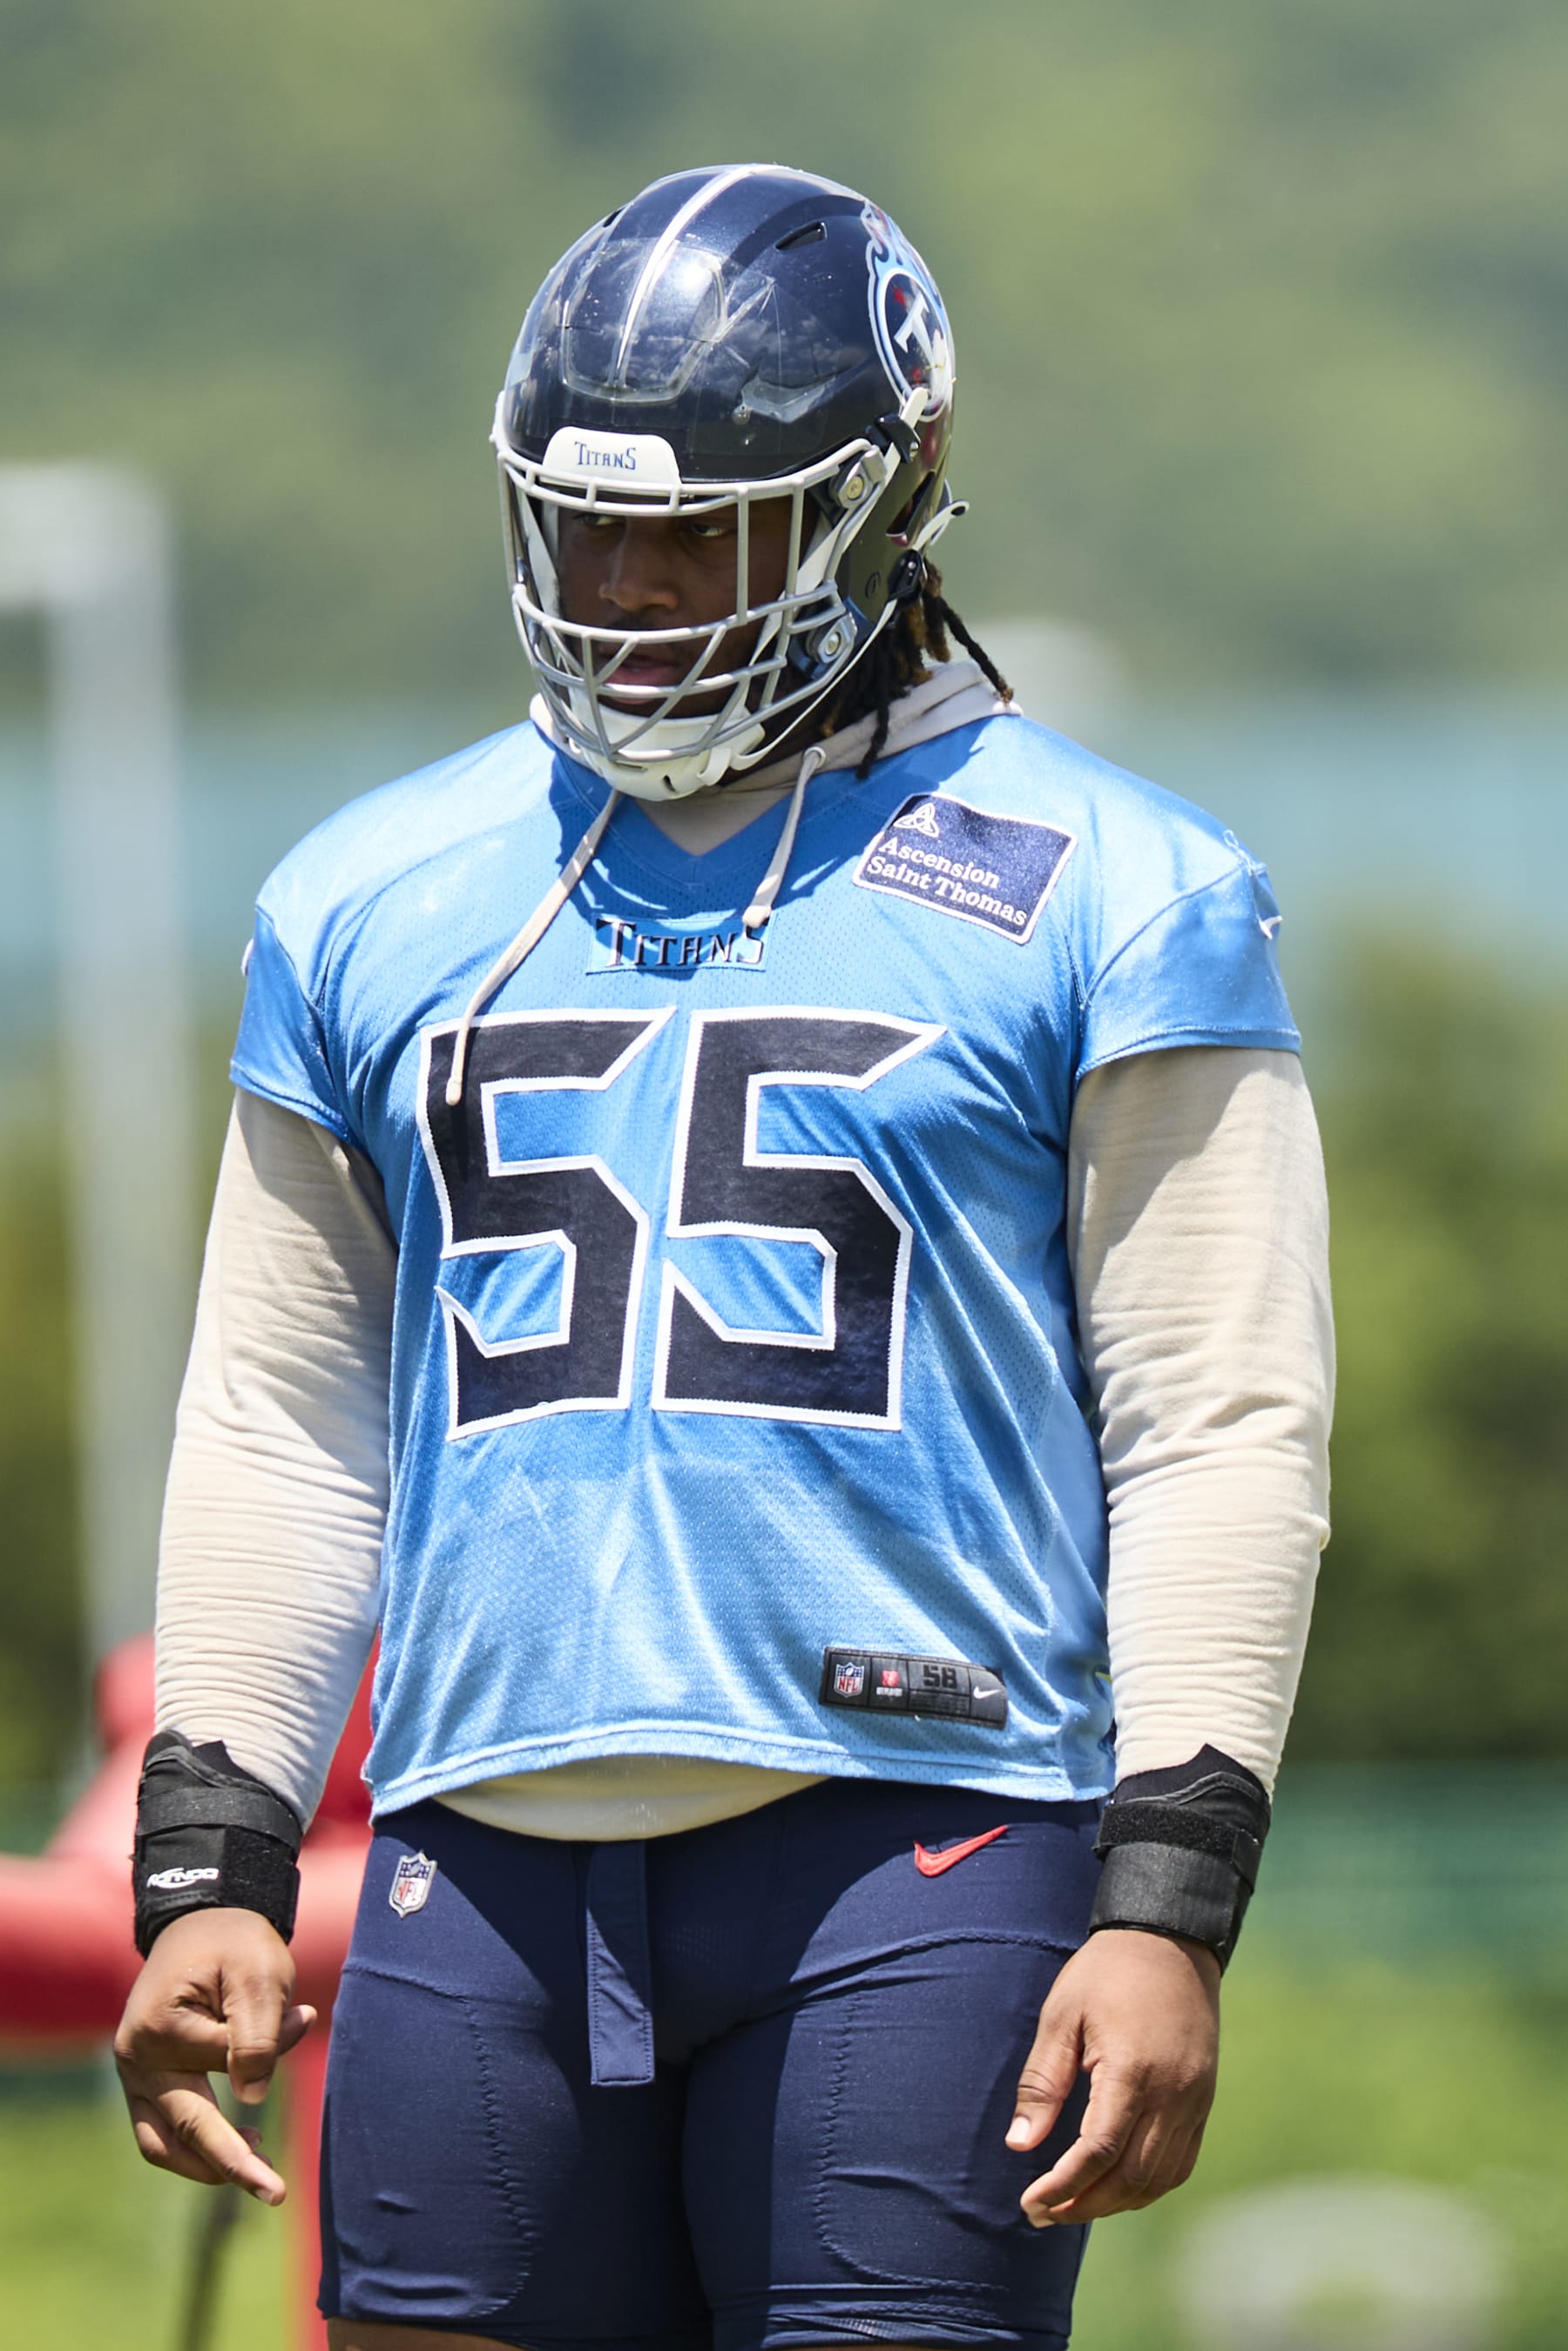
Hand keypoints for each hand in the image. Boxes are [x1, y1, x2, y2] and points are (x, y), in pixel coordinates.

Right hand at [113, 1907, 315, 2202]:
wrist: (201, 1921)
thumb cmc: (234, 1943)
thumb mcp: (258, 1974)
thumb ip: (258, 2036)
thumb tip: (252, 2100)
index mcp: (159, 2029)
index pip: (224, 2063)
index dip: (271, 2046)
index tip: (302, 2017)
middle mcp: (135, 2059)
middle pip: (179, 2130)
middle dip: (229, 2164)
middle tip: (276, 2192)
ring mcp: (134, 2074)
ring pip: (162, 2144)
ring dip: (207, 2164)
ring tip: (260, 2170)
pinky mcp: (145, 2081)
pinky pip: (162, 2129)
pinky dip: (197, 2144)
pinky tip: (244, 2138)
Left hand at [1006, 1928, 1219, 2225]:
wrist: (1170, 1940)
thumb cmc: (1106, 1972)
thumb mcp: (1062, 2015)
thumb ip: (1042, 2081)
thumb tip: (1019, 2143)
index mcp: (1133, 2071)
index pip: (1097, 2152)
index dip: (1063, 2186)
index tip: (1031, 2202)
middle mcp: (1172, 2095)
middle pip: (1131, 2178)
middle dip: (1085, 2205)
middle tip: (1043, 2213)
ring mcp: (1194, 2101)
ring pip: (1159, 2179)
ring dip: (1115, 2202)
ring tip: (1073, 2204)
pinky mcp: (1204, 2101)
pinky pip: (1180, 2163)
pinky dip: (1147, 2185)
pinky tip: (1116, 2185)